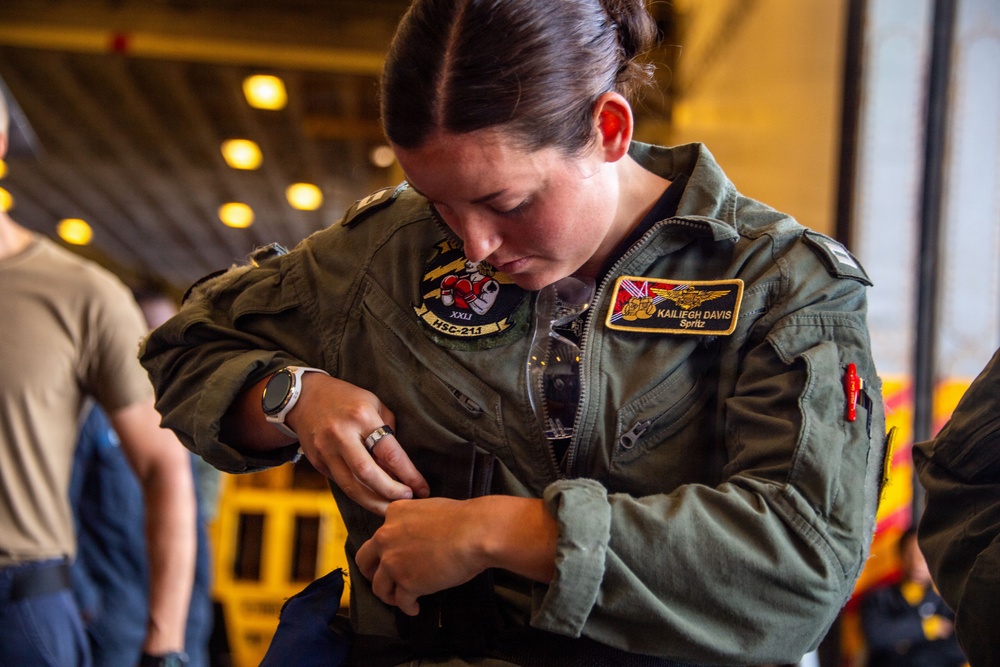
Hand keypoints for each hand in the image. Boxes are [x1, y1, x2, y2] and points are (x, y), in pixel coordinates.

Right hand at [287, 374, 428, 514]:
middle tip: (408, 500)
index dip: (408, 474)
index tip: (422, 488)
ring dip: (374, 502)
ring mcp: (325, 450)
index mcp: (361, 417)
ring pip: (351, 486)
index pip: (389, 452)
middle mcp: (341, 435)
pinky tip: (372, 499)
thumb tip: (398, 467)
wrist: (303, 397)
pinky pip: (340, 484)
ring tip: (391, 509)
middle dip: (391, 492)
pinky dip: (358, 494)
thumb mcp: (374, 404)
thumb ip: (388, 432)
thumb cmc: (346, 399)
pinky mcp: (317, 462)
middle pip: (368, 474)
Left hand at [355, 497, 488, 615]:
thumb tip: (418, 535)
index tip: (393, 555)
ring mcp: (393, 562)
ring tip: (398, 599)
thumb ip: (414, 521)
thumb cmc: (463, 519)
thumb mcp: (429, 509)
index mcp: (394, 514)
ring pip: (378, 586)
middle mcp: (386, 537)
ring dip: (388, 594)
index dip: (386, 547)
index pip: (380, 534)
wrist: (475, 533)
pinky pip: (401, 601)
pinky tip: (414, 608)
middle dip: (371, 572)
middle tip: (383, 579)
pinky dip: (407, 607)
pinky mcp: (406, 583)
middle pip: (365, 560)